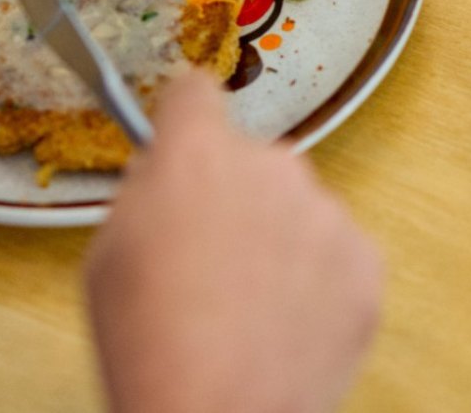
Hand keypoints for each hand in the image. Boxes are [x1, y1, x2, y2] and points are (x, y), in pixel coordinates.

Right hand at [84, 72, 381, 412]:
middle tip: (204, 248)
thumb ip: (144, 191)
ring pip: (293, 202)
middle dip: (228, 187)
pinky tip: (280, 317)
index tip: (179, 136)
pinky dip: (311, 273)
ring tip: (244, 296)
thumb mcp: (107, 245)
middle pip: (247, 155)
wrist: (211, 411)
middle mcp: (267, 166)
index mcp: (193, 153)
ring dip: (273, 230)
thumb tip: (166, 176)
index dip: (181, 115)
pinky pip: (332, 246)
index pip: (194, 90)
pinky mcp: (363, 262)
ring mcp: (323, 213)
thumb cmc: (144, 334)